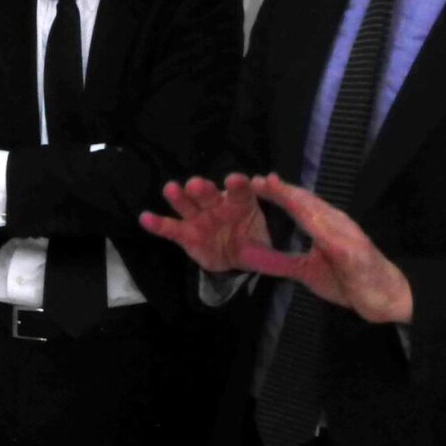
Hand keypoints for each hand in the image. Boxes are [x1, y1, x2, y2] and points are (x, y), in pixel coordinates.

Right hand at [138, 173, 269, 272]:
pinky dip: (157, 224)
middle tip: (197, 184)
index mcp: (243, 204)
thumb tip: (300, 265)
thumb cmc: (251, 244)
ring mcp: (199, 218)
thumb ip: (278, 256)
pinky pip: (170, 228)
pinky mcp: (184, 233)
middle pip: (210, 195)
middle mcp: (219, 205)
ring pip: (188, 205)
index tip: (236, 180)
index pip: (242, 192)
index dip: (238, 186)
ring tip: (170, 189)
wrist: (232, 258)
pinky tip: (145, 218)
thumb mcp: (267, 251)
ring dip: (179, 197)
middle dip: (203, 189)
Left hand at [242, 173, 412, 323]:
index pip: (299, 205)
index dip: (279, 193)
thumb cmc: (348, 279)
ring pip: (320, 215)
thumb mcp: (308, 271)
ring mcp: (347, 236)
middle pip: (307, 203)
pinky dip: (322, 229)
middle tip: (262, 180)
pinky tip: (308, 220)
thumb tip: (256, 257)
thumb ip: (285, 261)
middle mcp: (336, 224)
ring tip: (280, 190)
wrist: (385, 296)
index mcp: (325, 226)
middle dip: (284, 191)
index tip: (258, 183)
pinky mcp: (354, 253)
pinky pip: (335, 239)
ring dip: (299, 202)